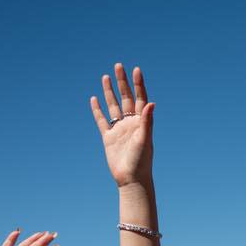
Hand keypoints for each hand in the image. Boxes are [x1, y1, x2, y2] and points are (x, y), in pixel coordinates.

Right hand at [91, 63, 153, 188]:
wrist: (131, 179)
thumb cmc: (141, 161)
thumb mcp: (144, 139)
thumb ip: (147, 121)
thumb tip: (151, 102)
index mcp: (142, 122)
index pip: (140, 98)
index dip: (138, 84)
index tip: (136, 70)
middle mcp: (131, 123)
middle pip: (126, 98)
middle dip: (122, 82)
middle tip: (118, 66)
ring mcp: (119, 129)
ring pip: (113, 106)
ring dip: (110, 92)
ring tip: (105, 77)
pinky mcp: (108, 137)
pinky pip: (101, 120)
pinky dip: (97, 110)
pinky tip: (94, 98)